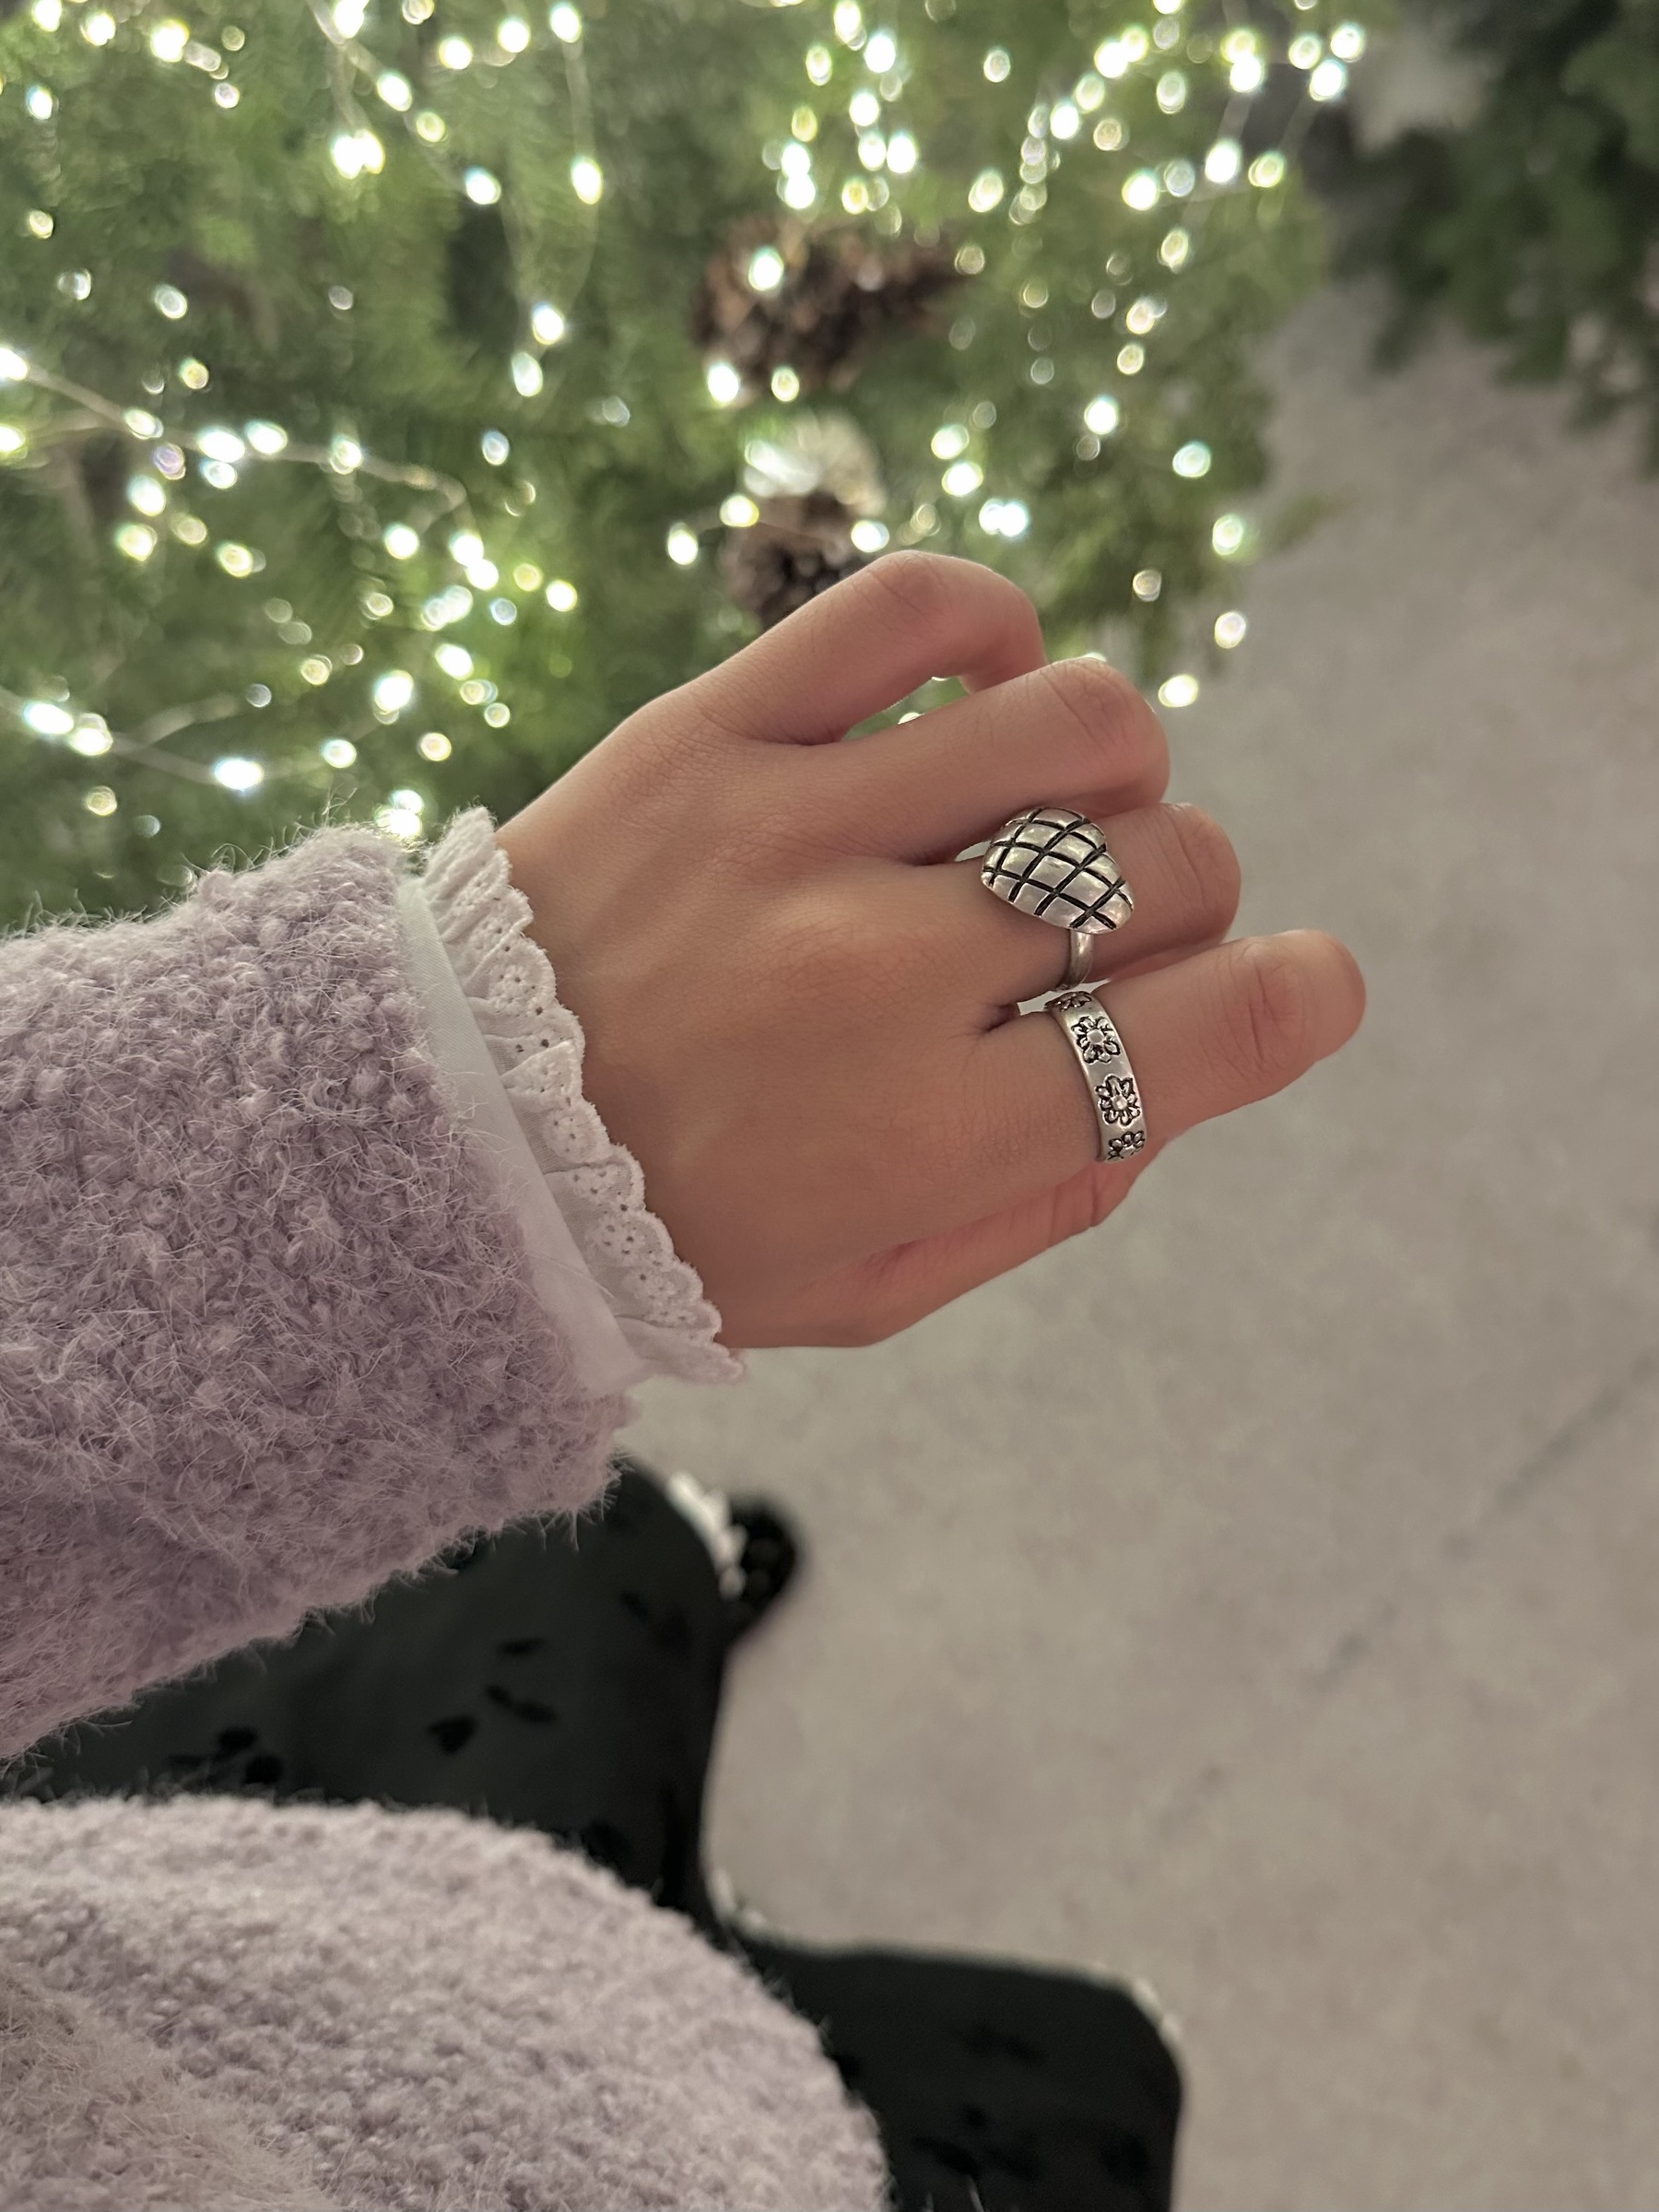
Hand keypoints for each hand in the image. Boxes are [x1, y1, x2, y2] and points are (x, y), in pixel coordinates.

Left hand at [497, 554, 1363, 1350]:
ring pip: (1080, 723)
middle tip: (1105, 936)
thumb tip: (1167, 1093)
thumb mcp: (867, 1287)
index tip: (1298, 987)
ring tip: (1047, 817)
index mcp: (929, 1132)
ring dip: (1116, 771)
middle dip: (1187, 906)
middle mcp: (882, 969)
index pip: (1208, 1033)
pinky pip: (915, 610)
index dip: (1299, 1000)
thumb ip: (1042, 1207)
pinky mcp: (714, 727)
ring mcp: (796, 828)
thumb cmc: (667, 1228)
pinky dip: (994, 629)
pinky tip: (981, 693)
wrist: (433, 1125)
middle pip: (1167, 869)